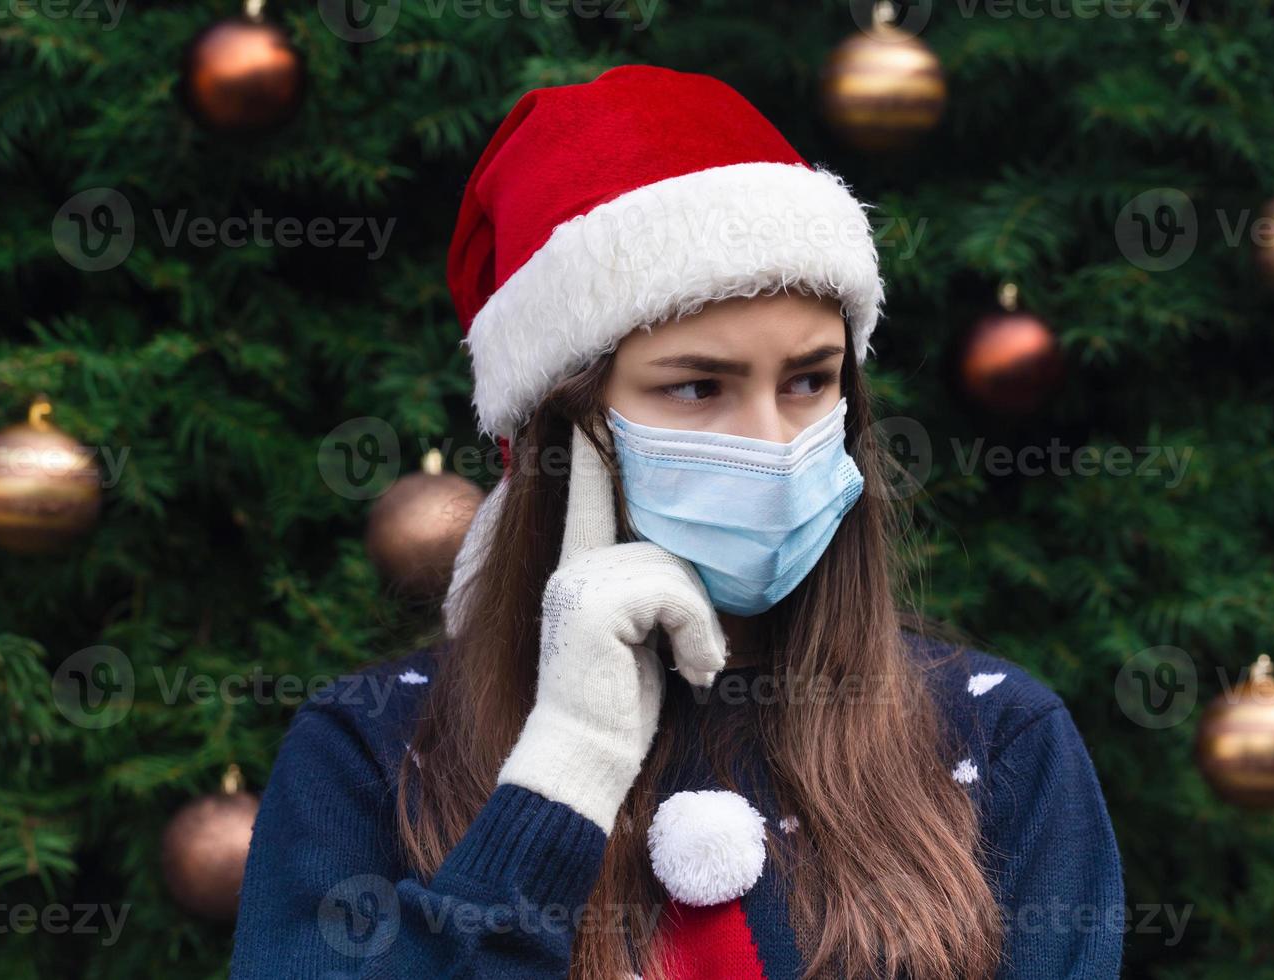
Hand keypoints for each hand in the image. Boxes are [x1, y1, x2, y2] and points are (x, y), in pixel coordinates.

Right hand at [495, 420, 729, 833]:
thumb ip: (652, 588)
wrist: (587, 760)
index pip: (587, 491)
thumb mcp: (645, 636)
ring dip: (702, 626)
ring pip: (675, 570)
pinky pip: (676, 594)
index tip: (575, 399)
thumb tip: (688, 556)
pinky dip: (698, 636)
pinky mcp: (593, 605)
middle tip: (700, 658)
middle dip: (697, 603)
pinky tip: (691, 673)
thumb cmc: (625, 704)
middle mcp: (571, 562)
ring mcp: (577, 581)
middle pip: (665, 543)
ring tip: (694, 667)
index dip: (587, 449)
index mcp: (580, 564)